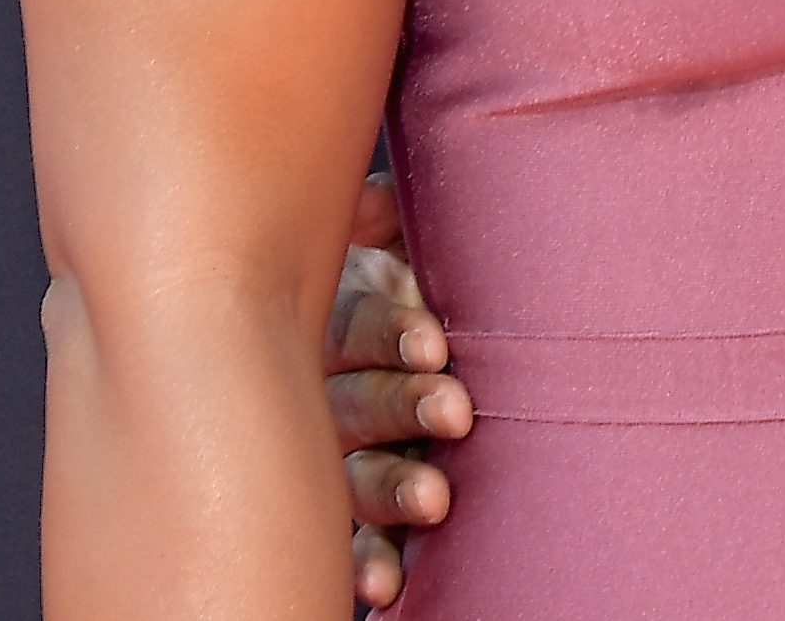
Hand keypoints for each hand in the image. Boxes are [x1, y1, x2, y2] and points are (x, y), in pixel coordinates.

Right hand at [325, 174, 470, 609]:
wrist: (396, 338)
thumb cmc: (413, 271)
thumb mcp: (394, 234)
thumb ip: (382, 217)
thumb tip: (379, 201)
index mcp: (338, 320)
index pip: (356, 325)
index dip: (392, 332)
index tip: (436, 344)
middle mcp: (327, 390)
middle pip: (355, 400)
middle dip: (404, 404)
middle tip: (458, 411)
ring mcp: (335, 457)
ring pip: (351, 475)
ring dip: (392, 488)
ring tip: (436, 501)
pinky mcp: (352, 514)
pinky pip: (352, 543)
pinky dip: (368, 563)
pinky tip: (387, 586)